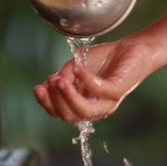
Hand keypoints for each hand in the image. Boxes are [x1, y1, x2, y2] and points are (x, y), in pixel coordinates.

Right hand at [33, 35, 154, 123]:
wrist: (128, 49)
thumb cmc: (103, 60)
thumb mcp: (75, 68)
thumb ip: (63, 77)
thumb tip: (50, 84)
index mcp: (81, 105)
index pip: (60, 113)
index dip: (47, 103)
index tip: (38, 88)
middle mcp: (94, 109)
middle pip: (69, 116)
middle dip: (56, 100)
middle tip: (51, 81)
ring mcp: (107, 102)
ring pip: (84, 111)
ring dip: (69, 96)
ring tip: (59, 80)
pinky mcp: (118, 91)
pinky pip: (100, 91)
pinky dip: (87, 80)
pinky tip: (78, 69)